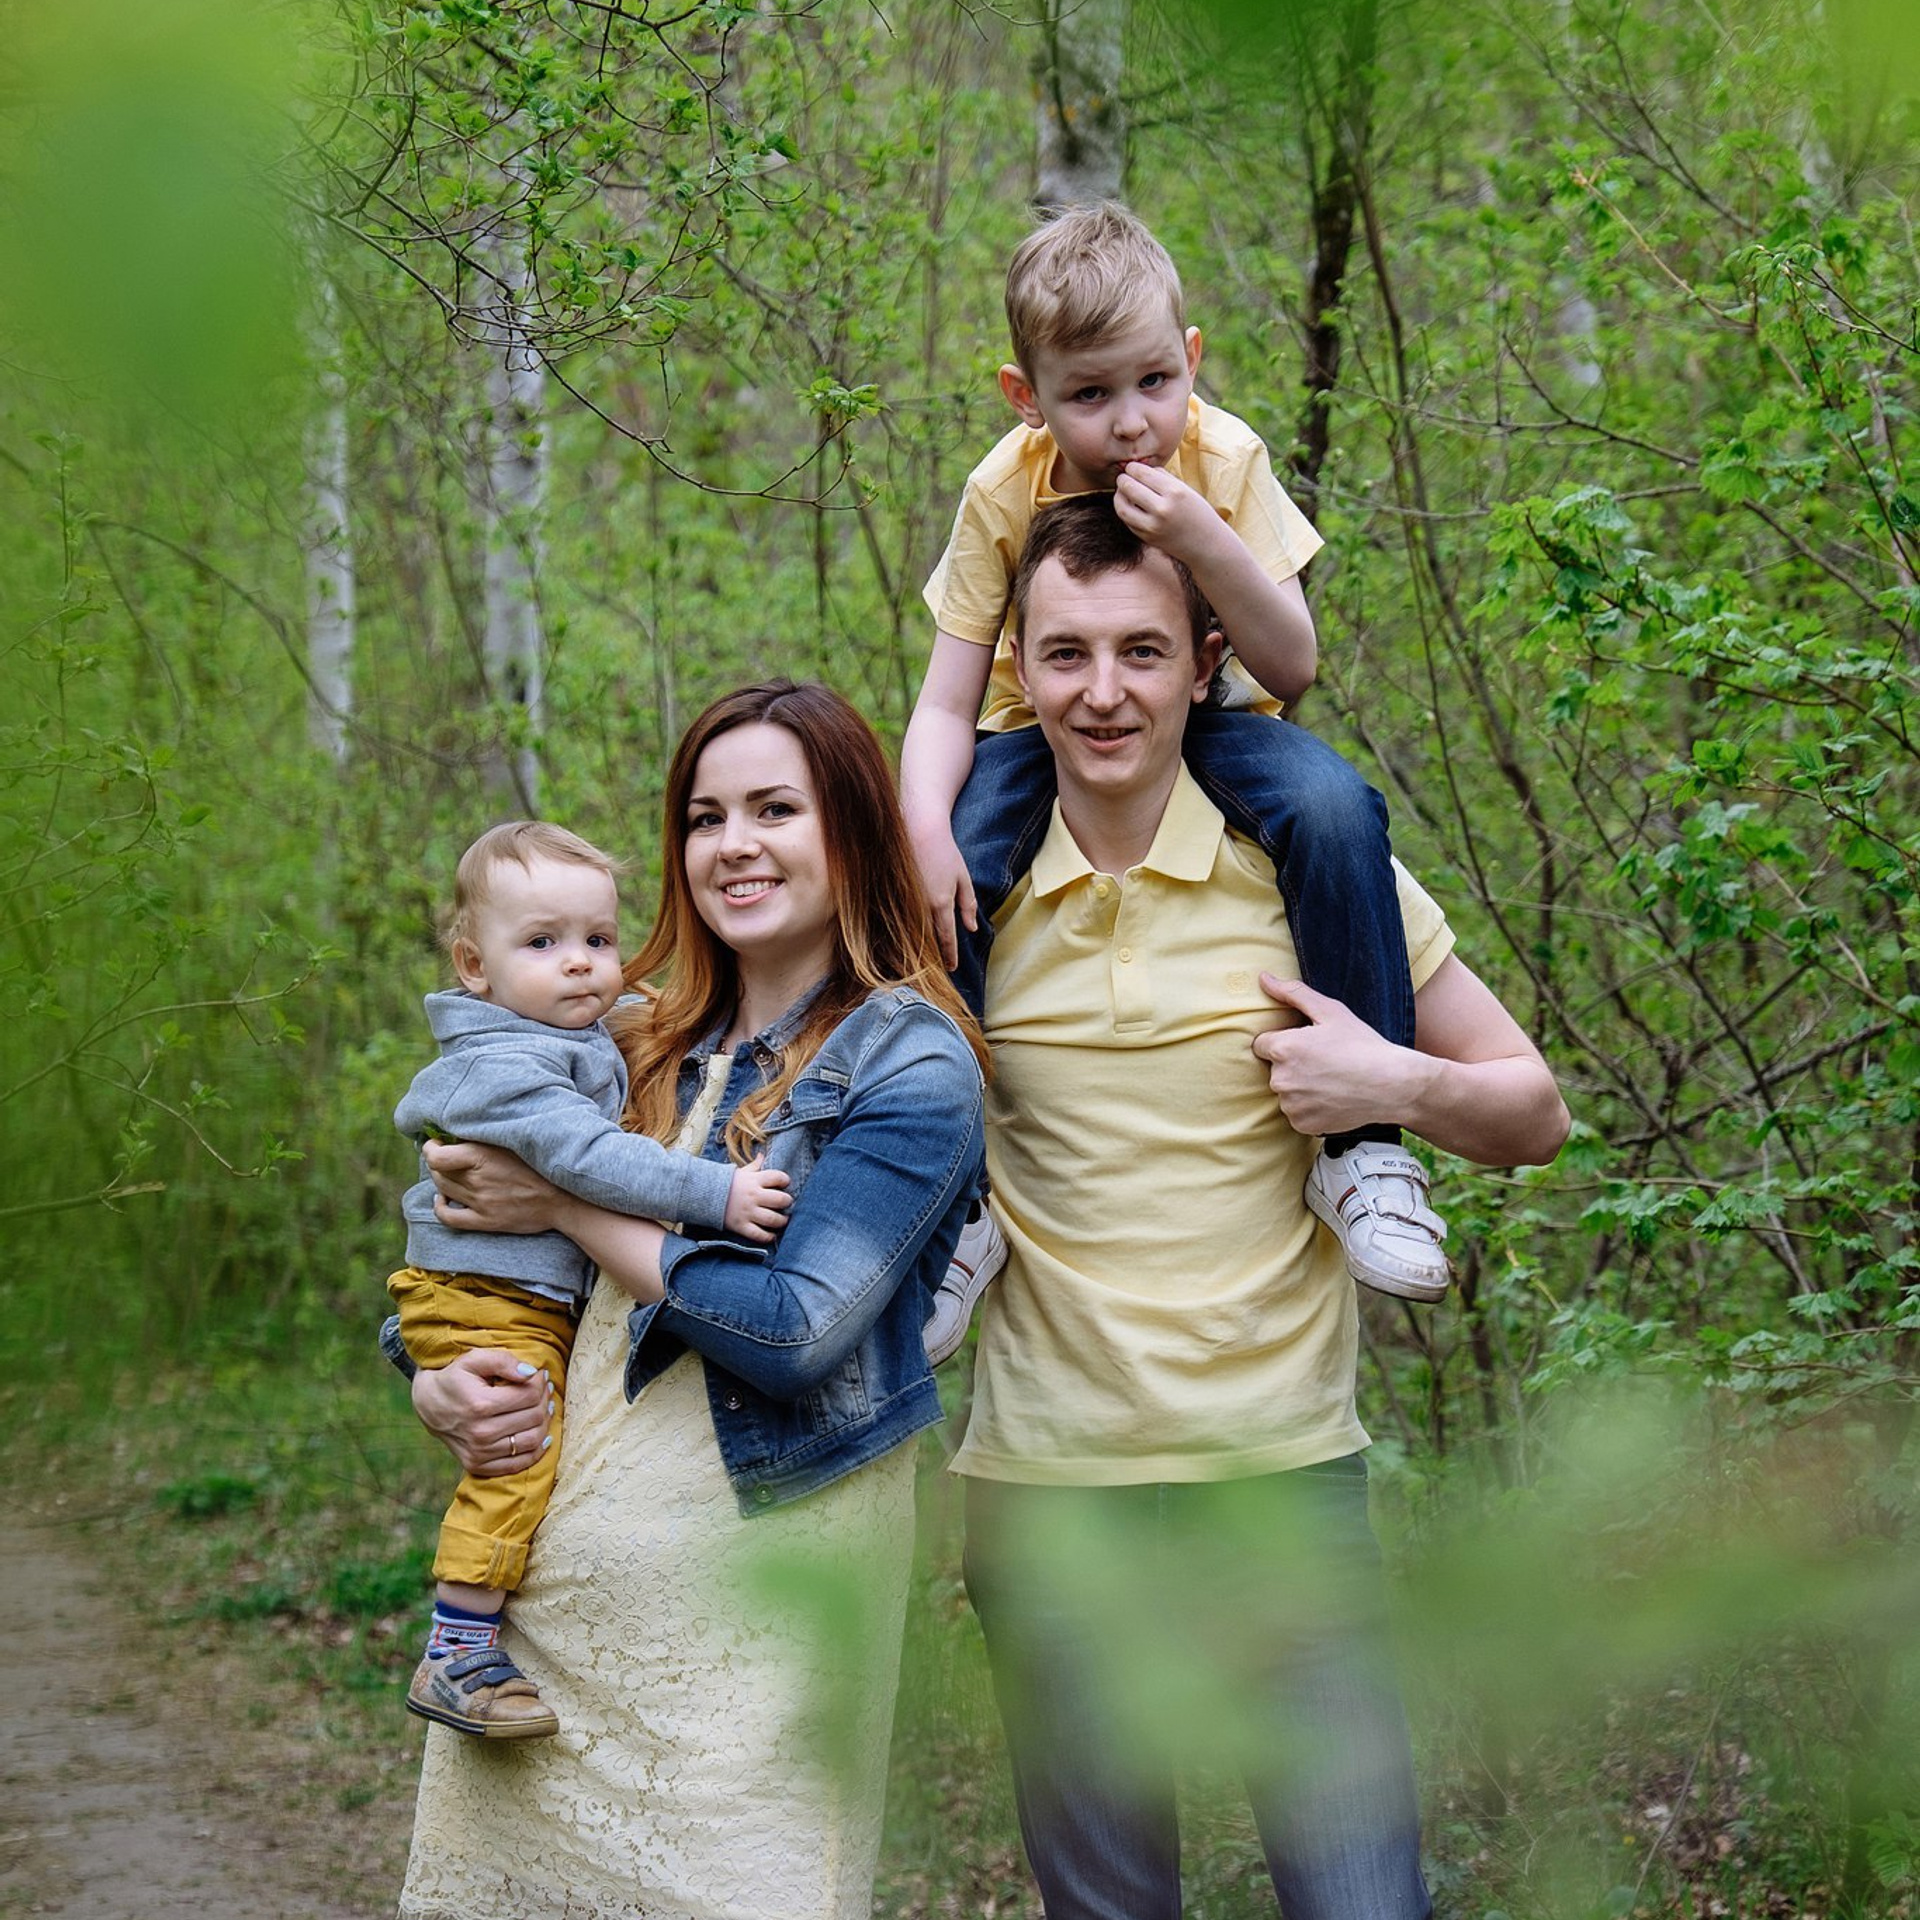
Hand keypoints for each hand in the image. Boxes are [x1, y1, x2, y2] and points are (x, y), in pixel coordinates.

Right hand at [411, 1348, 553, 1477]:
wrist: (429, 1404)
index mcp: (480, 1405)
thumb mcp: (474, 1359)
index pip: (529, 1395)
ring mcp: (479, 1453)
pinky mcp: (478, 1466)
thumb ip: (502, 1361)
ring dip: (545, 1422)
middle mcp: (480, 1433)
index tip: (540, 1375)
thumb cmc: (456, 1377)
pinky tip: (542, 1434)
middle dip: (545, 1399)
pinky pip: (519, 1464)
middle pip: (534, 1417)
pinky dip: (537, 1450)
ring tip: (544, 1407)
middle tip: (545, 1389)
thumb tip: (530, 1373)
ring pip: (532, 1440)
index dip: (540, 1382)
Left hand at [424, 1137, 560, 1232]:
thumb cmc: (543, 1165)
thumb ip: (490, 1136)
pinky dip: (440, 1207)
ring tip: (448, 1173)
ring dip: (440, 1179)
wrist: (566, 1198)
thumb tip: (464, 1131)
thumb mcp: (517, 1140)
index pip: (437, 1156)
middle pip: (438, 1172)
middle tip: (444, 1155)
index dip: (430, 1148)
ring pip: (443, 1190)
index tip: (436, 1142)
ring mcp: (480, 1203)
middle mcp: (477, 1180)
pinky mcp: (486, 1221)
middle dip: (436, 1161)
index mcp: (482, 1156)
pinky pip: (449, 1218)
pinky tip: (443, 1199)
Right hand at [725, 1153, 792, 1242]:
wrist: (703, 1195)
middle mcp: (753, 1196)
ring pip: (773, 1219)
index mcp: (754, 1180)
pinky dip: (768, 1237)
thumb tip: (762, 1155)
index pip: (778, 1177)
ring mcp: (748, 1212)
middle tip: (786, 1203)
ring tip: (783, 1220)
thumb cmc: (725, 1183)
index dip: (785, 1180)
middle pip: (780, 1199)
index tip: (785, 1183)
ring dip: (782, 1221)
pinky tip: (772, 1235)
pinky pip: (759, 1235)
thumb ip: (754, 1166)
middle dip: (787, 1202)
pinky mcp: (741, 1226)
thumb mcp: (740, 1172)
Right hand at [909, 815, 977, 971]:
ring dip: (915, 947)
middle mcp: (920, 906)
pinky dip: (900, 929)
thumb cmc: (944, 851)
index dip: (949, 955)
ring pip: (909, 931)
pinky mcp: (891, 894)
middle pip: (925, 940)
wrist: (917, 828)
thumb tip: (971, 929)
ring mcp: (903, 900)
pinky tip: (901, 937)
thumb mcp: (963, 878)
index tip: (952, 968)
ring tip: (919, 961)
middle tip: (936, 971)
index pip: (945, 938)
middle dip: (932, 957)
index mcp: (940, 904)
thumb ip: (967, 905)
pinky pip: (896, 918)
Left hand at [1113, 463, 1221, 564]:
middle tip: (1123, 477)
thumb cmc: (1197, 512)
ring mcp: (1153, 526)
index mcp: (1175, 492)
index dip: (1132, 468)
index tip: (1131, 467)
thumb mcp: (1185, 489)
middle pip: (1129, 488)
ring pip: (1122, 507)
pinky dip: (1125, 511)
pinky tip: (1128, 505)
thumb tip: (1139, 468)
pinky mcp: (1147, 537)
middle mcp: (1162, 509)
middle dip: (1123, 480)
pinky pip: (1128, 521)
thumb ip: (1162, 477)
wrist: (1206, 543)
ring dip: (1118, 496)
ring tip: (1122, 491)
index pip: (1143, 473)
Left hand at [1251, 974, 1429, 1136]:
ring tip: (1331, 1079)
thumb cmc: (1362, 1044)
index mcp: (1283, 1048)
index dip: (1284, 1042)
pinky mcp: (1302, 1125)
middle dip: (1291, 1064)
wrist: (1392, 1085)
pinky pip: (1297, 1113)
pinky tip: (1332, 1097)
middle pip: (1273, 1069)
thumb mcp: (1330, 1011)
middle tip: (1324, 1061)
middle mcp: (1280, 1079)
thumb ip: (1292, 993)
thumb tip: (1263, 978)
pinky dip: (1310, 1107)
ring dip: (1300, 1087)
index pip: (1262, 1044)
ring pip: (1286, 1092)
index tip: (1307, 1044)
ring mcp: (1291, 1105)